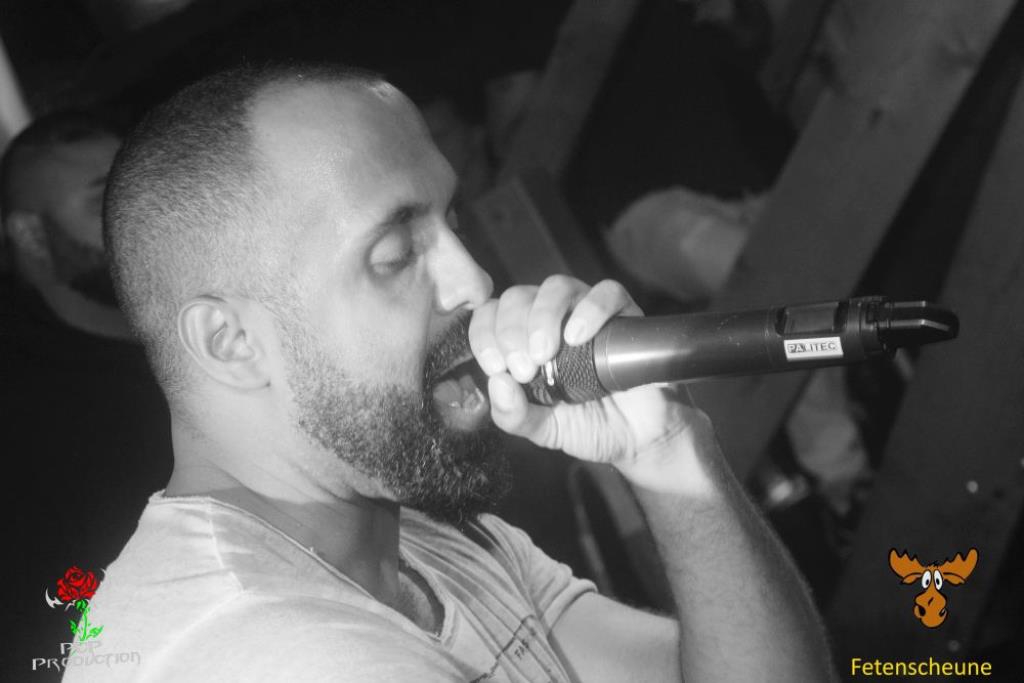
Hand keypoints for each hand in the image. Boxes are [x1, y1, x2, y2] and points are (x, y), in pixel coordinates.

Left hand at [468, 275, 709, 468]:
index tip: (496, 367)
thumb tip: (496, 384)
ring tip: (545, 353)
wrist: (639, 438)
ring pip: (557, 286)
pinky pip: (607, 292)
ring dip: (543, 315)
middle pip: (518, 297)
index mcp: (522, 339)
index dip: (484, 334)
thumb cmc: (588, 426)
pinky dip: (590, 309)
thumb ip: (514, 415)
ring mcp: (586, 312)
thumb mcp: (542, 429)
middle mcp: (551, 318)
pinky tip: (579, 336)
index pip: (490, 315)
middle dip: (511, 330)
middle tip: (524, 369)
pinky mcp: (624, 314)